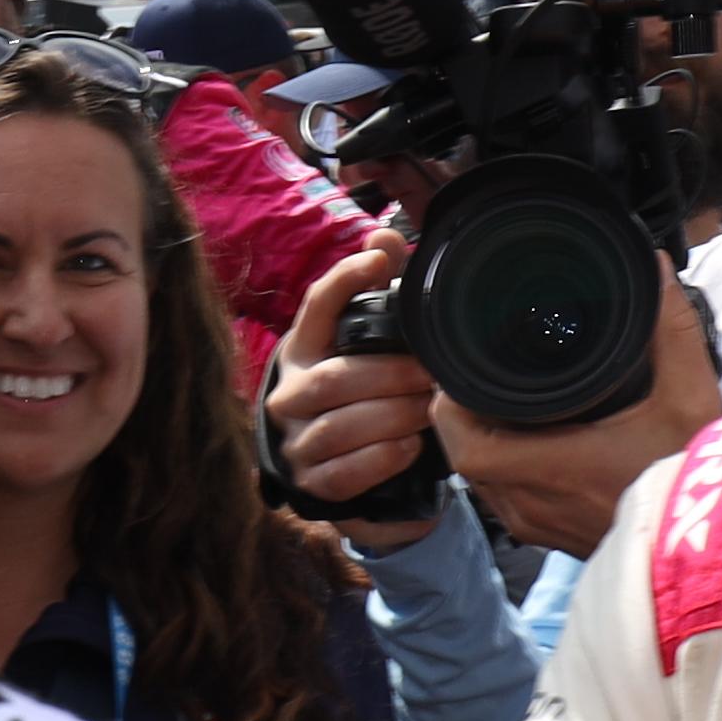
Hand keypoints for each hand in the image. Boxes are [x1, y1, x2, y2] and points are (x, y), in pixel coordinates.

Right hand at [258, 243, 443, 525]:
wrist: (335, 464)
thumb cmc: (360, 390)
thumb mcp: (367, 344)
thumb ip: (380, 292)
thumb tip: (385, 237)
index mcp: (303, 349)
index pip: (316, 306)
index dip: (345, 280)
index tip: (380, 261)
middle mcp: (290, 393)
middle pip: (335, 380)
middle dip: (391, 377)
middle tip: (431, 376)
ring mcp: (296, 441)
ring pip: (340, 428)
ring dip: (393, 417)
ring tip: (428, 411)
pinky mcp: (311, 483)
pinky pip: (344, 473)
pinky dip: (382, 459)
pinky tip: (410, 446)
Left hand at [441, 292, 721, 561]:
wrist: (715, 548)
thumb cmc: (696, 478)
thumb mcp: (691, 397)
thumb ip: (673, 330)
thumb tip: (657, 271)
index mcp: (554, 468)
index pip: (464, 443)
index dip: (451, 406)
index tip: (460, 369)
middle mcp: (535, 504)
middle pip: (466, 458)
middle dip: (463, 416)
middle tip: (477, 374)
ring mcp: (541, 527)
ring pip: (484, 481)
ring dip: (484, 443)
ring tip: (498, 399)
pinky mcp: (554, 539)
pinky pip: (507, 499)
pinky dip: (506, 467)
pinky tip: (530, 439)